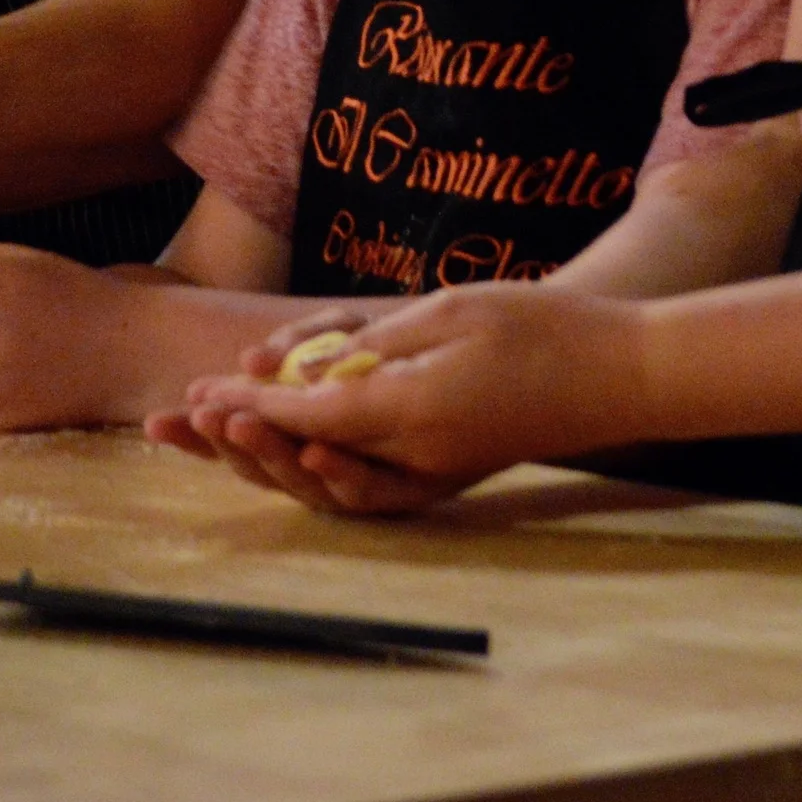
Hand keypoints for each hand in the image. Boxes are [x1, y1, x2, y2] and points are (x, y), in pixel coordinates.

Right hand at [145, 298, 402, 510]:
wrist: (491, 354)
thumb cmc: (419, 343)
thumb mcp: (353, 330)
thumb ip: (305, 344)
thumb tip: (252, 361)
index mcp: (309, 427)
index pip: (243, 435)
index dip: (200, 434)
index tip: (156, 420)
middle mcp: (332, 459)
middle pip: (267, 467)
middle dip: (226, 447)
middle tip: (198, 417)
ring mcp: (372, 477)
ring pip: (310, 485)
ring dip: (275, 456)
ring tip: (242, 425)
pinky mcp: (415, 488)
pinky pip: (371, 491)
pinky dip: (342, 475)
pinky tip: (318, 451)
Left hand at [158, 285, 653, 514]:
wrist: (617, 373)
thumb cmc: (540, 328)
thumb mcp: (450, 313)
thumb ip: (375, 344)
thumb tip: (309, 371)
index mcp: (414, 415)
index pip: (309, 415)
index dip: (249, 402)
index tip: (201, 389)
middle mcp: (416, 460)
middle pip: (307, 460)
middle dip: (239, 438)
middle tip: (184, 416)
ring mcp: (433, 474)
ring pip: (331, 482)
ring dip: (269, 458)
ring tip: (216, 433)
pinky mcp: (446, 473)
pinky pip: (368, 488)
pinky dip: (320, 474)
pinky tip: (292, 454)